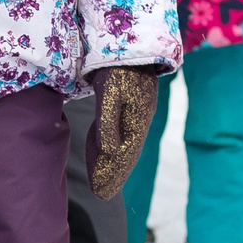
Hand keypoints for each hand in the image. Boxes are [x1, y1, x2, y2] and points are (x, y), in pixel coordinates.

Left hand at [86, 65, 159, 199]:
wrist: (131, 47)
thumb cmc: (116, 69)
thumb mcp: (109, 94)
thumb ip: (109, 123)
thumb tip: (112, 153)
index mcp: (137, 121)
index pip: (125, 156)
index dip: (113, 175)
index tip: (102, 193)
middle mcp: (140, 121)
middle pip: (128, 154)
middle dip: (115, 175)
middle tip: (102, 195)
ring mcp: (138, 114)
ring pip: (128, 145)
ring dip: (118, 164)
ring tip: (107, 181)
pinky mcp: (133, 107)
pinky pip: (125, 134)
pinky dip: (118, 148)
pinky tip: (111, 154)